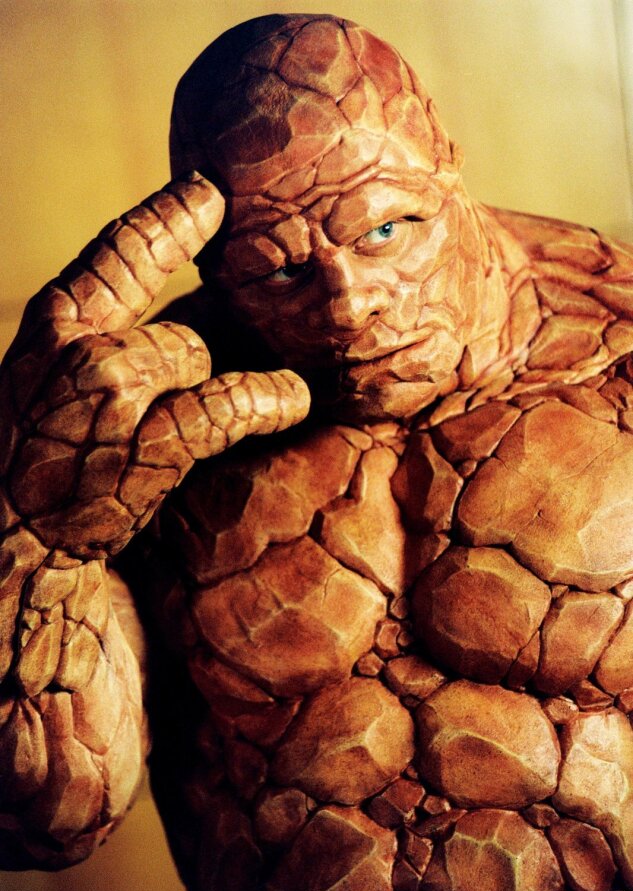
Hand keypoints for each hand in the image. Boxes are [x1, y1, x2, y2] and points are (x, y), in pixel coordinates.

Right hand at [0, 173, 309, 560]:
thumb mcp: (50, 378)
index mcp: (54, 325)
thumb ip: (102, 336)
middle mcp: (75, 350)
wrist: (16, 542)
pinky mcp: (145, 446)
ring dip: (218, 387)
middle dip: (206, 365)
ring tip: (266, 399)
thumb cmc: (43, 460)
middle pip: (180, 328)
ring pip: (196, 358)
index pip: (119, 253)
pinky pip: (224, 406)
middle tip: (233, 377)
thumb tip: (189, 312)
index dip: (169, 218)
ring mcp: (108, 396)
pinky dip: (266, 401)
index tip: (211, 191)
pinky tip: (292, 400)